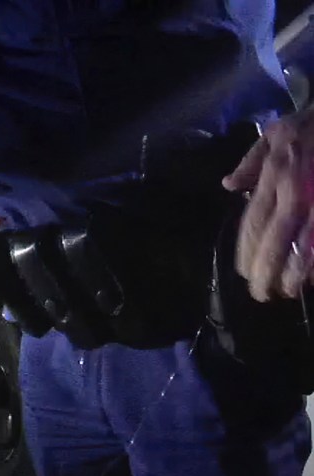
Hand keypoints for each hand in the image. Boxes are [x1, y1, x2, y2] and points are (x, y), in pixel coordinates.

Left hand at [223, 109, 313, 301]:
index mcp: (275, 176)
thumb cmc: (312, 124)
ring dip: (294, 271)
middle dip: (266, 269)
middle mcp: (295, 190)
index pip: (254, 222)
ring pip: (305, 243)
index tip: (244, 273)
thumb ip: (251, 162)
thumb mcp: (275, 133)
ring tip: (286, 291)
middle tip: (261, 294)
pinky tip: (312, 276)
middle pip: (276, 238)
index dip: (248, 251)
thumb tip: (229, 185)